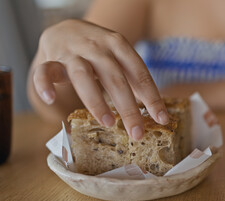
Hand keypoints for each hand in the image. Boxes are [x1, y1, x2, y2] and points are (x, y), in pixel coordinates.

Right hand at [33, 19, 168, 139]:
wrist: (66, 28)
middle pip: (115, 78)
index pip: (139, 73)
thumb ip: (134, 80)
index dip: (152, 97)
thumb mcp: (120, 59)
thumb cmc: (100, 51)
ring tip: (108, 123)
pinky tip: (52, 100)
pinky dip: (45, 85)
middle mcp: (97, 48)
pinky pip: (45, 71)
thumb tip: (156, 111)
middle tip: (137, 133)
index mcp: (119, 46)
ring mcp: (73, 53)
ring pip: (83, 76)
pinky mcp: (51, 60)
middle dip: (128, 107)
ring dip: (96, 101)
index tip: (162, 119)